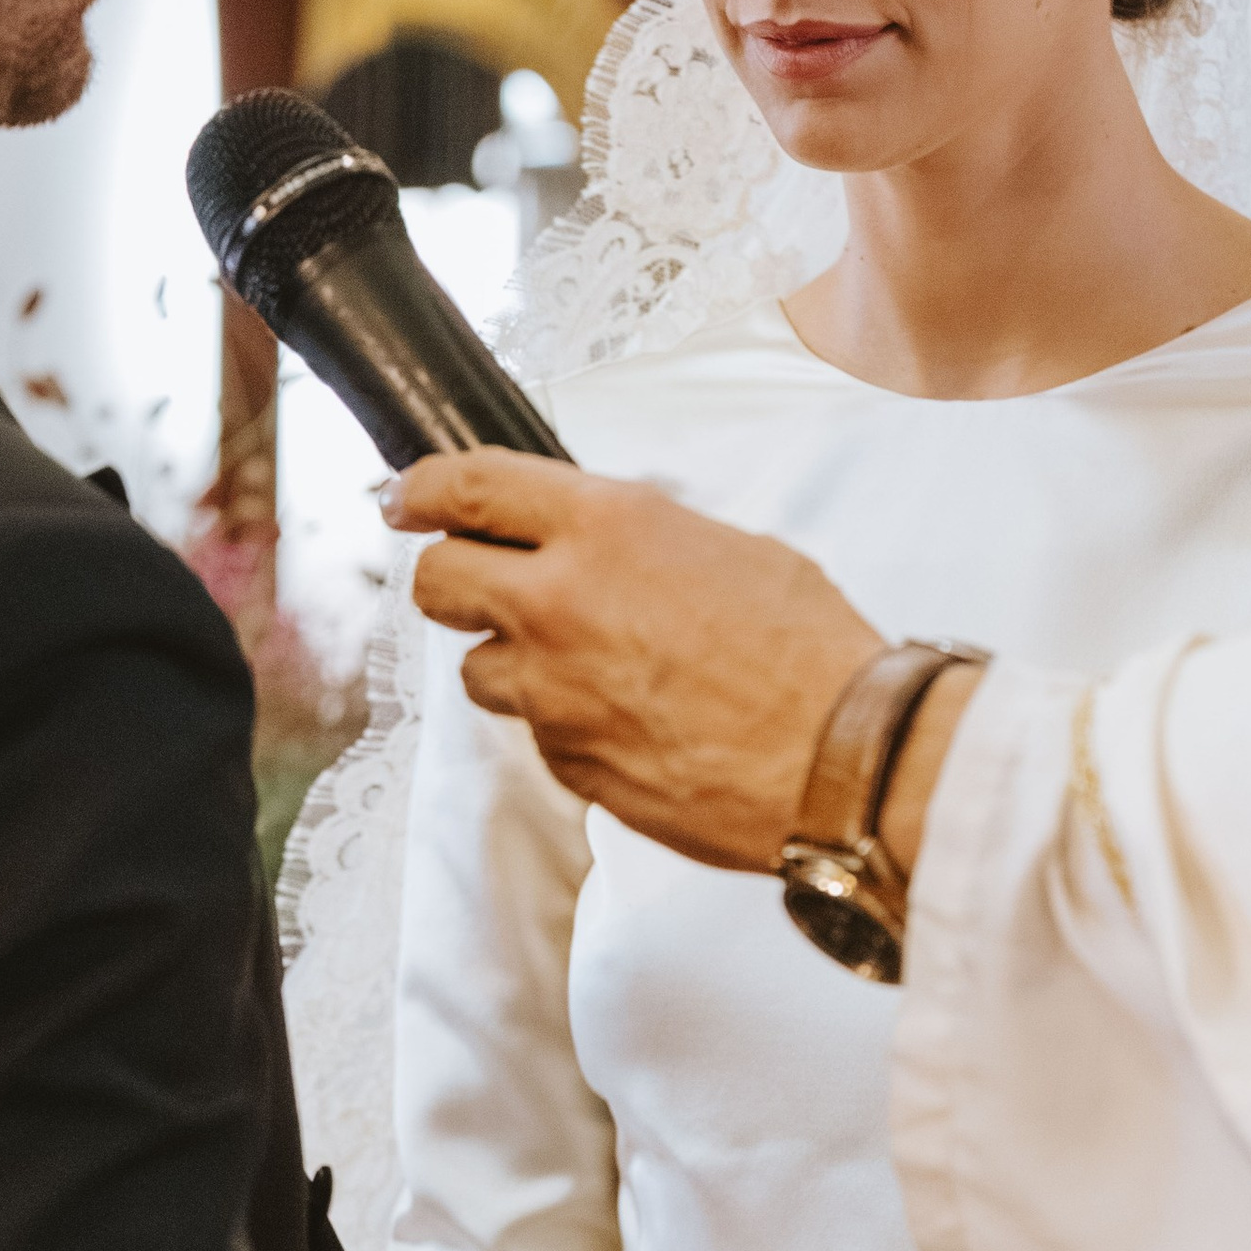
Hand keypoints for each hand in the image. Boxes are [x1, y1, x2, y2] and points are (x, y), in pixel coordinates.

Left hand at [387, 454, 881, 869]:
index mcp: (604, 527)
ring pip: (478, 669)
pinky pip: (538, 734)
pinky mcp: (566, 763)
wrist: (842, 760)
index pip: (467, 488)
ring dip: (516, 664)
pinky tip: (635, 722)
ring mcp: (553, 692)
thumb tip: (595, 547)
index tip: (408, 500)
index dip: (422, 491)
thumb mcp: (728, 548)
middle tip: (487, 585)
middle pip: (438, 582)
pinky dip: (568, 726)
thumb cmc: (809, 652)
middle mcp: (558, 603)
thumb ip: (637, 541)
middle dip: (453, 579)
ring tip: (593, 668)